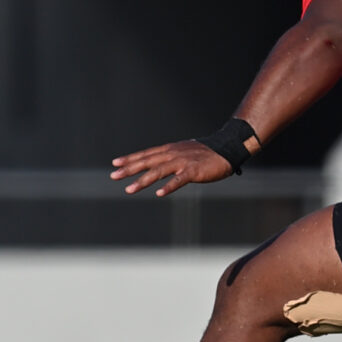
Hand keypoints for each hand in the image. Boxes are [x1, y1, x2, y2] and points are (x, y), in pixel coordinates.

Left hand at [111, 140, 235, 196]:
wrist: (227, 148)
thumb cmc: (205, 153)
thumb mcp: (182, 152)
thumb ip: (169, 158)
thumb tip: (156, 164)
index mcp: (169, 150)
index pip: (145, 154)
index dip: (130, 159)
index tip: (115, 164)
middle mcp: (172, 154)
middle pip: (147, 162)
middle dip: (129, 169)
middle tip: (113, 176)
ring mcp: (182, 162)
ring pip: (158, 171)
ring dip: (143, 181)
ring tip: (129, 189)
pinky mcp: (193, 171)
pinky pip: (178, 180)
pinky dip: (168, 186)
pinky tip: (159, 194)